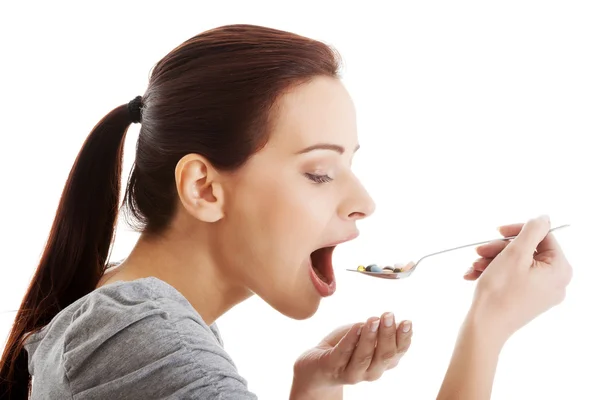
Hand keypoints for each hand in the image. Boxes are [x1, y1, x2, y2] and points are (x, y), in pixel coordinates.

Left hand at [291, 313, 411, 397]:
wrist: (314, 366)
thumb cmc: (344, 348)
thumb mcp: (365, 337)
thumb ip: (379, 332)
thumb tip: (396, 321)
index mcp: (382, 362)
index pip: (398, 352)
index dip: (404, 338)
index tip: (407, 322)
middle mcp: (371, 371)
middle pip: (384, 355)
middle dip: (387, 334)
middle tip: (388, 315)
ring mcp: (351, 373)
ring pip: (364, 357)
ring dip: (370, 337)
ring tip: (373, 319)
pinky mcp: (332, 368)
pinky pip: (342, 354)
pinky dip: (351, 340)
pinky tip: (356, 327)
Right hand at [466, 215, 572, 342]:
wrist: (484, 327)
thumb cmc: (500, 291)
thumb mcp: (515, 254)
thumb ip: (532, 231)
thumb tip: (544, 218)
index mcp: (559, 270)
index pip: (543, 237)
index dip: (518, 231)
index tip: (498, 231)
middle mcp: (555, 282)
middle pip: (528, 250)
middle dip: (499, 249)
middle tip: (479, 251)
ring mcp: (541, 292)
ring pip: (516, 263)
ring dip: (492, 260)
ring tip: (474, 266)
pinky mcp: (526, 299)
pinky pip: (512, 277)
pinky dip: (493, 273)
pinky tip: (474, 275)